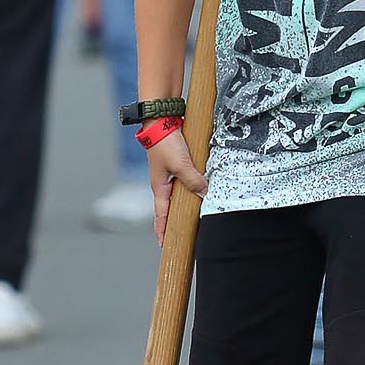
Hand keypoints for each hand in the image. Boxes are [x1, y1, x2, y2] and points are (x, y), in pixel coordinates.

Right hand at [147, 129, 206, 245]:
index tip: (164, 245)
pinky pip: (185, 180)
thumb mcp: (181, 165)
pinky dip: (192, 187)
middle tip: (182, 235)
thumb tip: (204, 193)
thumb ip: (193, 180)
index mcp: (160, 188)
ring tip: (194, 216)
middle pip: (170, 208)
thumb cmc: (165, 143)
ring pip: (179, 194)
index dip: (162, 231)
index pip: (160, 216)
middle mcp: (163, 183)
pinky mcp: (177, 163)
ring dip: (186, 204)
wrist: (161, 119)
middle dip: (174, 222)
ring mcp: (170, 173)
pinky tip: (202, 189)